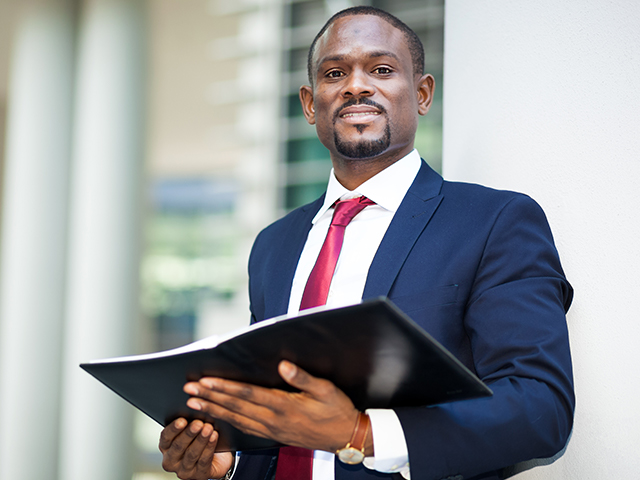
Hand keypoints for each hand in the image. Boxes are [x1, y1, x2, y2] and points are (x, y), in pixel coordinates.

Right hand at [159, 418, 233, 479]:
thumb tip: (193, 405)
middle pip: (178, 446)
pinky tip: (214, 436)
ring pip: (191, 454)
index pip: (165, 437)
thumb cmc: (200, 438)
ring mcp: (184, 470)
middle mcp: (171, 460)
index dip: (173, 429)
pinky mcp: (198, 476)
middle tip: (198, 422)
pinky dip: (209, 447)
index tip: (182, 419)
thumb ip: (189, 420)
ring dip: (200, 440)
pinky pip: (204, 461)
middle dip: (189, 433)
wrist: (218, 457)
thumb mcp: (192, 429)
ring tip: (208, 428)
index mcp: (166, 447)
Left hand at [183, 360, 369, 453]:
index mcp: (285, 406)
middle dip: (210, 398)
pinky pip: (245, 429)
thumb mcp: (326, 389)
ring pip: (236, 420)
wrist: (346, 436)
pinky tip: (218, 418)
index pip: (247, 395)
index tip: (205, 381)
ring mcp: (272, 430)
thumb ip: (303, 378)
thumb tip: (283, 365)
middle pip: (236, 407)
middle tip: (189, 391)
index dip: (224, 387)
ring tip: (194, 405)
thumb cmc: (337, 409)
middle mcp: (274, 420)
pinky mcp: (274, 435)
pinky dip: (228, 423)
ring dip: (214, 411)